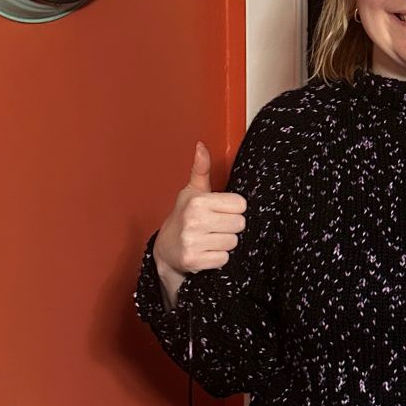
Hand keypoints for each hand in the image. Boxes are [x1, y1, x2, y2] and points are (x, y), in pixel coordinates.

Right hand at [153, 142, 247, 282]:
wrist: (164, 250)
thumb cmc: (183, 217)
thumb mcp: (192, 192)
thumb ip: (201, 169)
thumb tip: (201, 145)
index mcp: (197, 201)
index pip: (240, 204)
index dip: (233, 209)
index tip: (220, 211)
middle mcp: (194, 220)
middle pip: (240, 224)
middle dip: (230, 226)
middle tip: (215, 227)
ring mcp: (193, 241)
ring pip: (233, 242)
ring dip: (224, 243)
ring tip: (210, 239)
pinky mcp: (194, 260)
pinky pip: (224, 259)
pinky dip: (218, 258)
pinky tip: (206, 252)